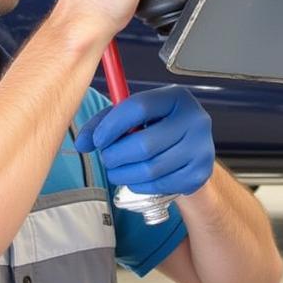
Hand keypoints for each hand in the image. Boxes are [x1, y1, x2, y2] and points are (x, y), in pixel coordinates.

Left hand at [74, 86, 214, 196]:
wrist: (190, 151)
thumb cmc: (158, 128)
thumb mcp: (135, 115)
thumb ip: (106, 123)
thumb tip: (82, 142)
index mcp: (176, 97)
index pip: (139, 107)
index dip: (113, 124)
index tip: (98, 138)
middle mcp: (194, 120)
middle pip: (144, 144)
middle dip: (116, 155)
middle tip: (107, 157)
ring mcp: (200, 148)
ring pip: (150, 169)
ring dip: (124, 173)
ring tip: (116, 169)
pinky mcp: (200, 174)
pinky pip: (160, 185)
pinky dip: (139, 185)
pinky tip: (135, 178)